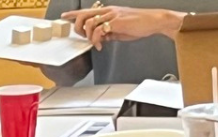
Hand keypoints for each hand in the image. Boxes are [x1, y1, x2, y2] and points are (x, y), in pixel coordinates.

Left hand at [66, 6, 183, 46]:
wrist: (153, 21)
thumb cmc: (139, 25)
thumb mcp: (120, 30)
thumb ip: (108, 33)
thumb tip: (100, 39)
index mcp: (108, 11)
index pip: (87, 11)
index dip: (74, 13)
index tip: (64, 16)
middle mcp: (108, 11)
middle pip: (83, 16)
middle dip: (78, 28)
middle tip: (83, 37)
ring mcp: (112, 15)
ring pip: (89, 24)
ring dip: (89, 36)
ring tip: (95, 43)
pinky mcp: (116, 22)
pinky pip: (99, 31)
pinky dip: (96, 40)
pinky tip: (101, 45)